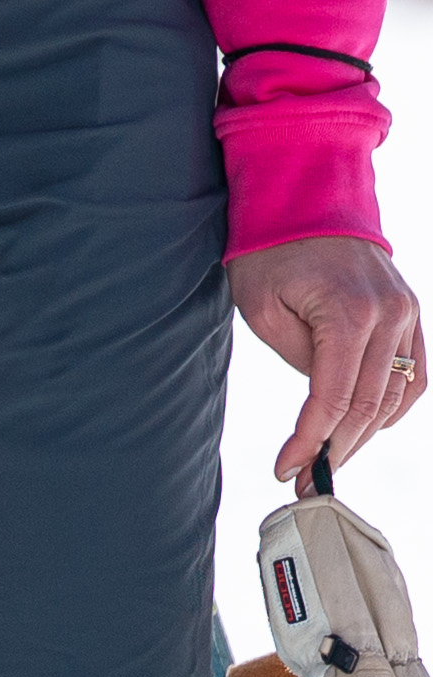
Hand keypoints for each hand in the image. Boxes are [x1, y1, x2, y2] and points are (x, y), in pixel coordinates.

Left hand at [232, 235, 428, 484]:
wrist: (303, 193)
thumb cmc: (269, 247)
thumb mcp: (262, 307)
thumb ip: (301, 361)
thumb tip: (325, 402)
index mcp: (350, 315)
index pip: (332, 400)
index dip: (309, 442)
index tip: (286, 471)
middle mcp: (390, 317)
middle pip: (368, 406)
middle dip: (335, 450)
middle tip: (307, 483)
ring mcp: (408, 314)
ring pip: (396, 396)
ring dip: (364, 434)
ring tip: (330, 459)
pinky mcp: (411, 312)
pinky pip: (415, 374)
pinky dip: (393, 406)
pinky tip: (365, 427)